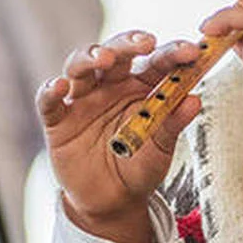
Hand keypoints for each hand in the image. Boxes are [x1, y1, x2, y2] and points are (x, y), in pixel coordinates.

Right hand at [36, 31, 201, 242]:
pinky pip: (49, 102)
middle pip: (117, 53)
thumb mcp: (162, 147)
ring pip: (80, 67)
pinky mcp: (58, 120)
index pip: (158, 61)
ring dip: (91, 57)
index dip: (174, 52)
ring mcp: (84, 99)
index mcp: (143, 86)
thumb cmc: (142, 164)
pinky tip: (60, 86)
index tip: (191, 51)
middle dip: (129, 43)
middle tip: (145, 42)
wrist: (114, 199)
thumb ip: (174, 123)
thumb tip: (194, 100)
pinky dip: (51, 91)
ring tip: (104, 59)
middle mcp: (112, 85)